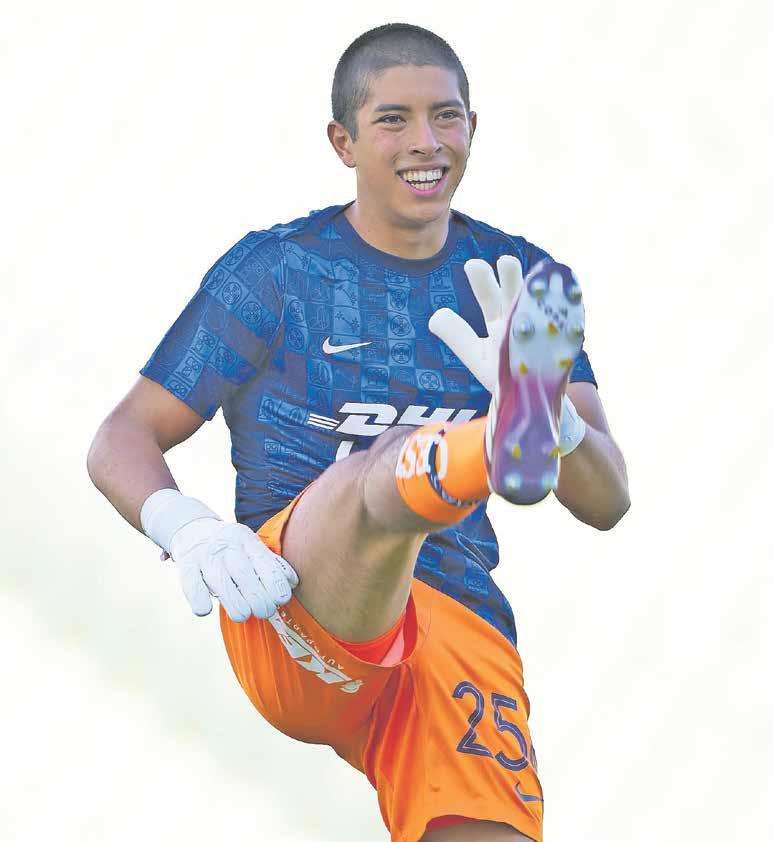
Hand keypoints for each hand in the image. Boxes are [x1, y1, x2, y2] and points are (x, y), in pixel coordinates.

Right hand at [141, 489, 298, 621]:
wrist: (192, 528)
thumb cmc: (231, 546)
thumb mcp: (250, 546)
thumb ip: (270, 563)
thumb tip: (291, 582)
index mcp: (246, 540)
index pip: (263, 561)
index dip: (274, 582)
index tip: (282, 600)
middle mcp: (226, 545)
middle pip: (243, 572)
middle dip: (257, 596)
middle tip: (264, 612)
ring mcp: (204, 555)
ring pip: (219, 580)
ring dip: (233, 601)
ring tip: (243, 616)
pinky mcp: (186, 565)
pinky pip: (192, 584)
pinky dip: (198, 598)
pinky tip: (205, 610)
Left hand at [429, 255, 585, 455]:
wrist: (530, 400)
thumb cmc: (502, 375)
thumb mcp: (476, 356)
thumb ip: (457, 335)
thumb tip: (434, 316)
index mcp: (499, 320)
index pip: (488, 296)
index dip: (482, 281)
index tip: (474, 265)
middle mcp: (521, 321)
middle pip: (516, 295)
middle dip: (511, 278)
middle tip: (505, 261)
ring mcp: (543, 332)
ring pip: (540, 308)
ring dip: (539, 294)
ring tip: (539, 280)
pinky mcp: (563, 346)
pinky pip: (567, 327)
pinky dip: (567, 313)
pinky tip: (568, 300)